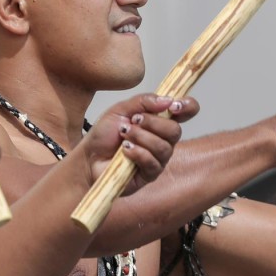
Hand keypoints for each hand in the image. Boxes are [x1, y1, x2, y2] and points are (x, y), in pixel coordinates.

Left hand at [77, 94, 197, 194]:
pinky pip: (152, 162)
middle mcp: (163, 139)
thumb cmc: (104, 135)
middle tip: (133, 121)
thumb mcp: (120, 110)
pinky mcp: (150, 174)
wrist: (88, 157)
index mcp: (159, 121)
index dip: (187, 107)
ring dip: (141, 137)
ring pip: (163, 147)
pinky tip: (124, 151)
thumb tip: (167, 100)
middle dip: (153, 123)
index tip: (174, 106)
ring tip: (124, 135)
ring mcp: (159, 158)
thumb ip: (143, 101)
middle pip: (175, 130)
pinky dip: (137, 153)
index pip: (186, 112)